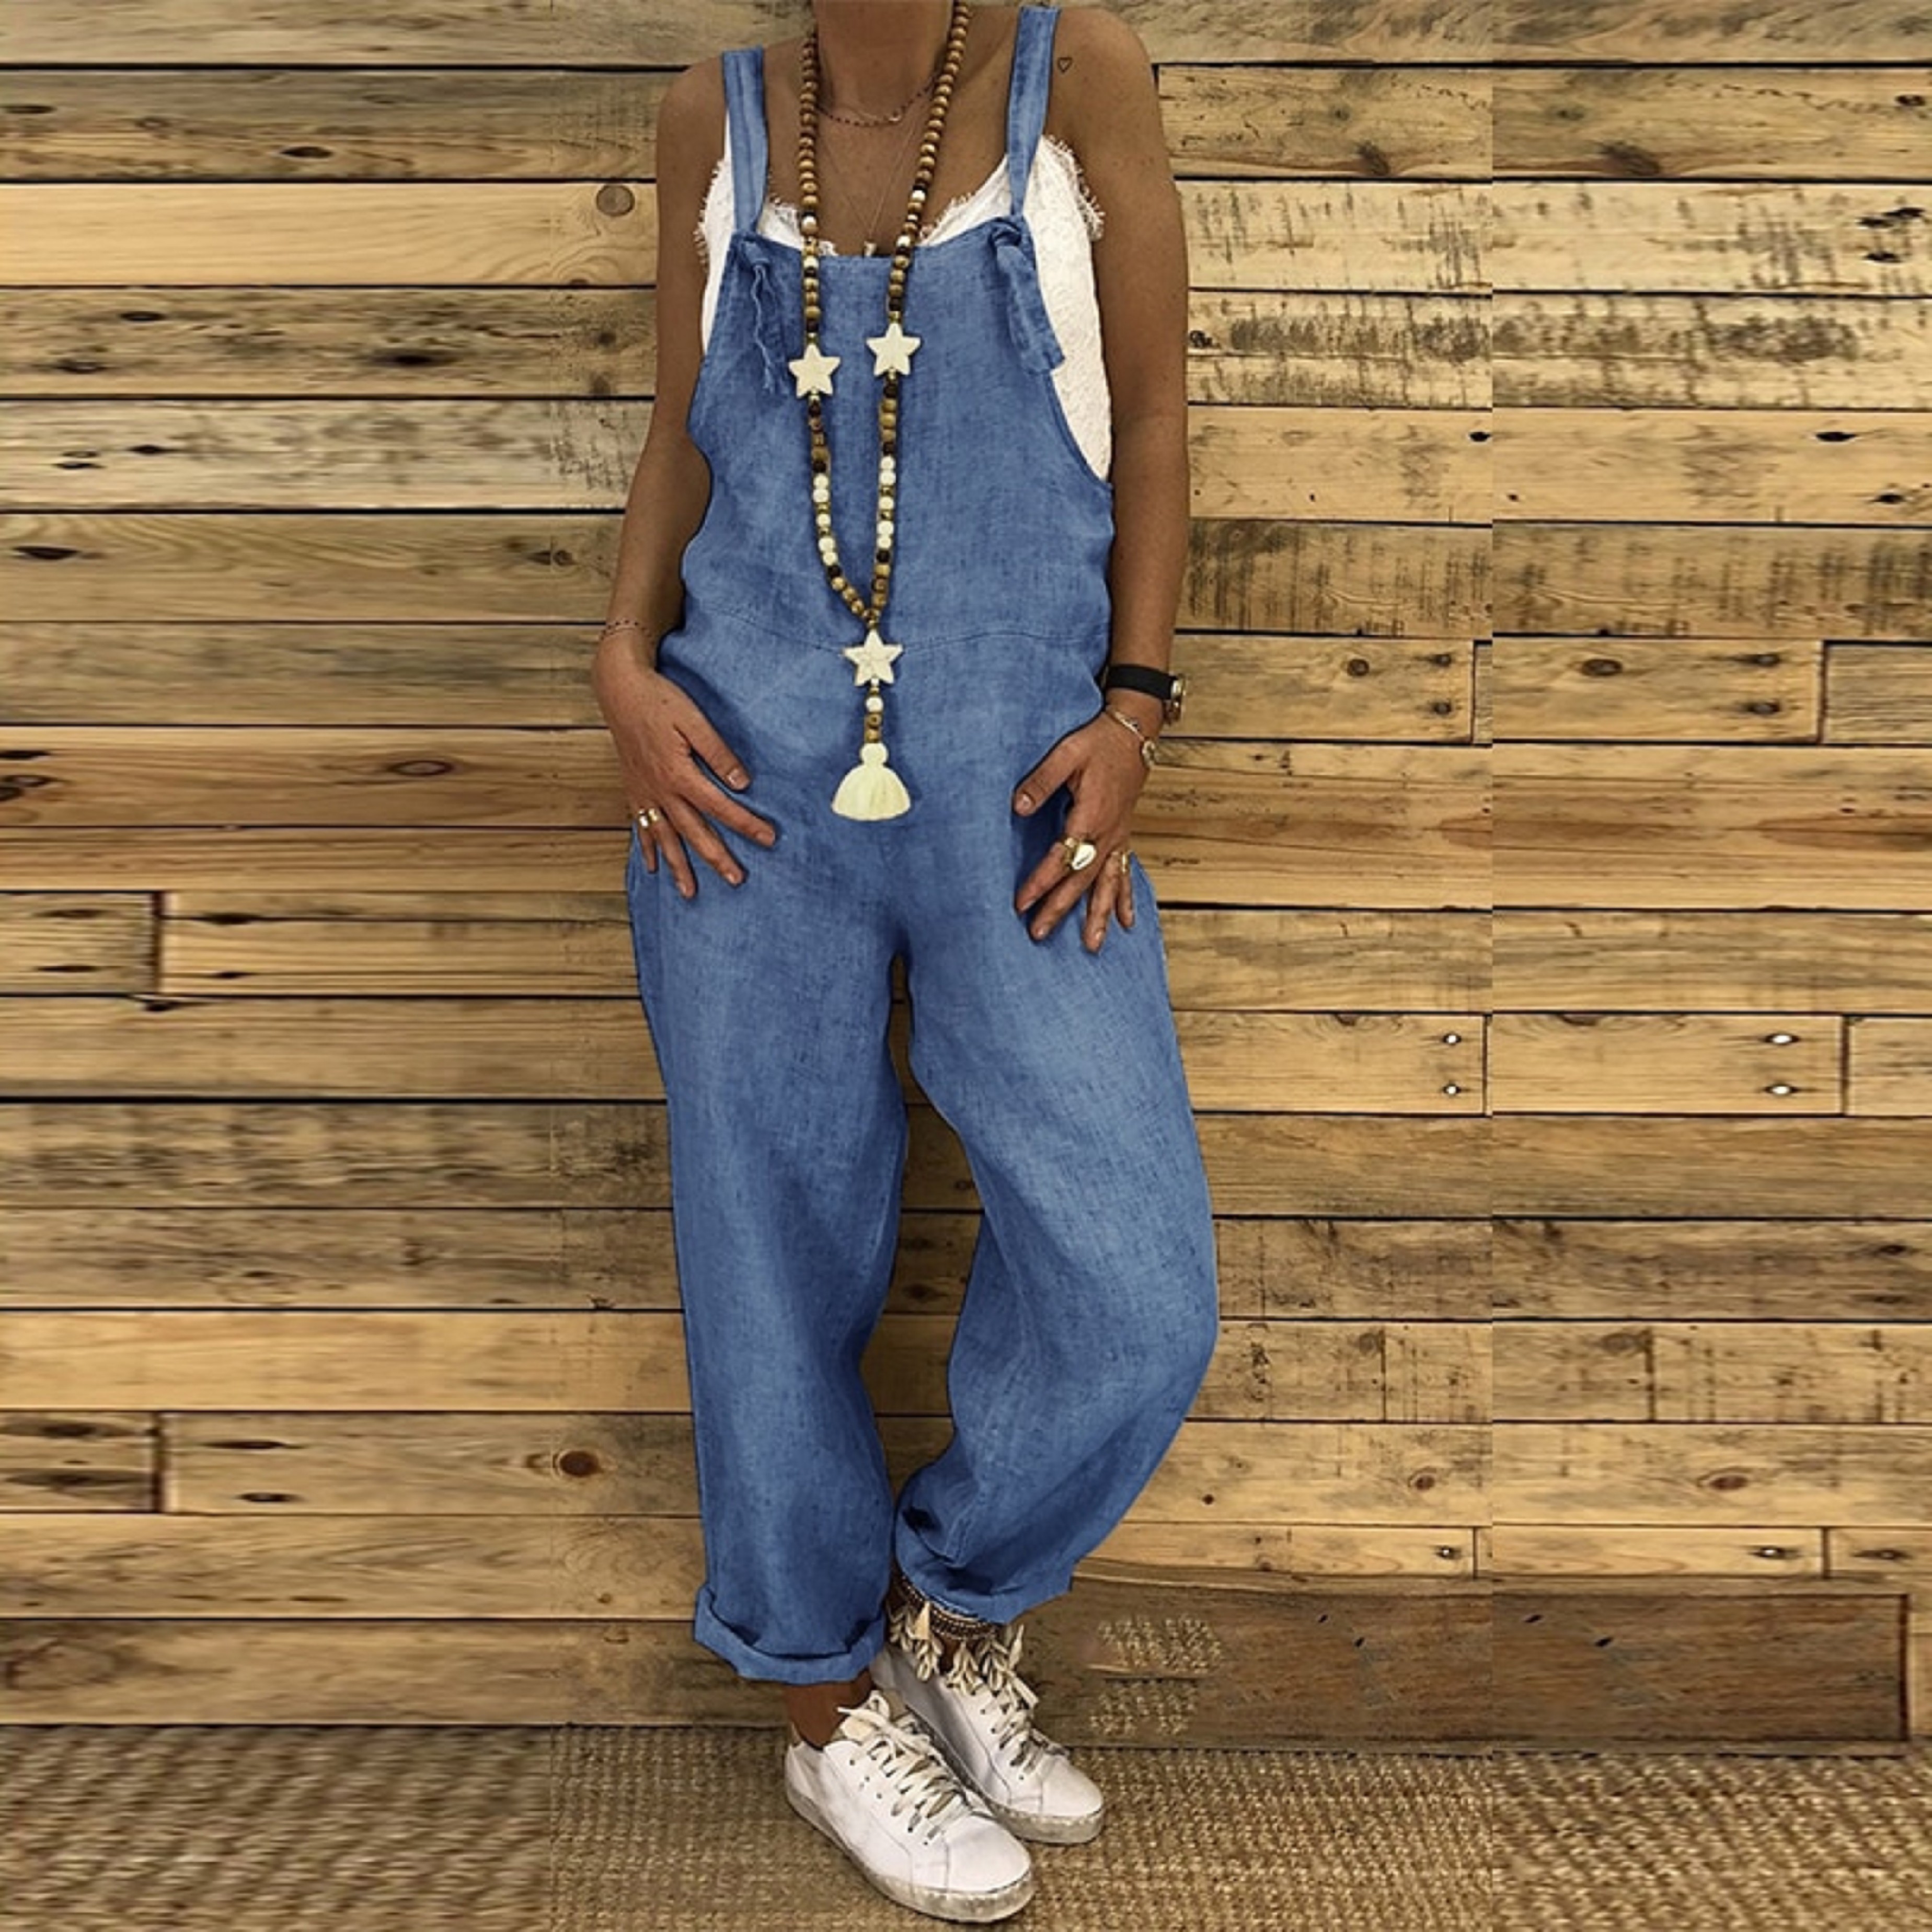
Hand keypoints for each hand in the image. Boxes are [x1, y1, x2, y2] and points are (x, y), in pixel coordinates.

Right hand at [593, 635, 776, 898]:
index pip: (720, 807)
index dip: (746, 824)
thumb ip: (718, 753)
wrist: (619, 689)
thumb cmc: (658, 699)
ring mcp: (644, 793)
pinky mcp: (633, 789)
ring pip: (664, 837)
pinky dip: (647, 849)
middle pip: (693, 831)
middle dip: (716, 857)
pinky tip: (653, 867)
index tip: (769, 839)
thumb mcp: (694, 719)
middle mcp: (661, 790)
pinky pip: (641, 827)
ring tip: (689, 892)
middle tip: (736, 880)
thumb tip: (742, 783)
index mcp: (680, 773)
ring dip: (678, 866)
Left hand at [1012, 707, 1152, 950]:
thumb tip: (1017, 806)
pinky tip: (1127, 924)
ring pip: (1107, 884)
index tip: (1021, 902)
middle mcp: (1108, 833)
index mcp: (1091, 815)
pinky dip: (1126, 899)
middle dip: (1061, 908)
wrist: (1134, 732)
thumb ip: (1041, 781)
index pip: (1062, 857)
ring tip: (1092, 946)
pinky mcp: (1123, 836)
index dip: (1040, 882)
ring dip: (1099, 916)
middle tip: (1039, 933)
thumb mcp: (1066, 753)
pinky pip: (1125, 874)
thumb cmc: (1099, 741)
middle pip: (1082, 879)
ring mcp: (1118, 837)